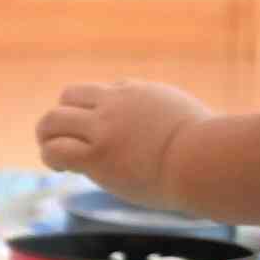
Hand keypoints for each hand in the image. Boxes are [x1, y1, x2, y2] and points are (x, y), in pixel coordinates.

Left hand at [36, 81, 211, 208]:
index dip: (97, 112)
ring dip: (47, 136)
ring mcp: (105, 128)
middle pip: (69, 96)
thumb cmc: (212, 148)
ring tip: (53, 154)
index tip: (105, 134)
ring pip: (53, 120)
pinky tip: (60, 168)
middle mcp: (116, 103)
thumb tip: (174, 132)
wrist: (209, 160)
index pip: (103, 91)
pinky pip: (56, 150)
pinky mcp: (98, 155)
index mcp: (139, 92)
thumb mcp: (189, 116)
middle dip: (63, 117)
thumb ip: (168, 116)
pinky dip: (50, 156)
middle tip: (65, 139)